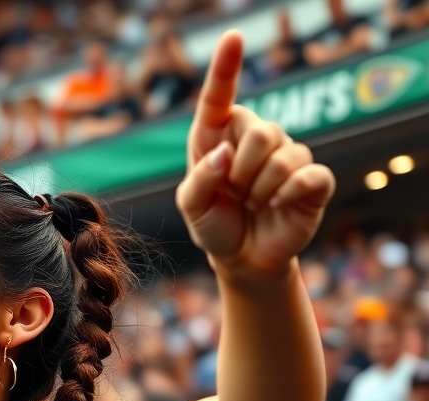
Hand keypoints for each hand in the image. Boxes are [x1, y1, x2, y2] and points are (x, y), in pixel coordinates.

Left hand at [176, 31, 334, 276]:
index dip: (226, 66)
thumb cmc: (214, 226)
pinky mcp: (313, 178)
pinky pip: (307, 176)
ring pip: (283, 158)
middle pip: (262, 132)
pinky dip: (288, 196)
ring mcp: (289, 154)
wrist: (243, 258)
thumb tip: (226, 156)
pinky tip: (279, 206)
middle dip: (243, 173)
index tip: (233, 36)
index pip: (218, 97)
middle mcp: (256, 137)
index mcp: (218, 136)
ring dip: (261, 191)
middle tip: (237, 195)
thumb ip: (199, 181)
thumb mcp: (192, 207)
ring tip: (254, 204)